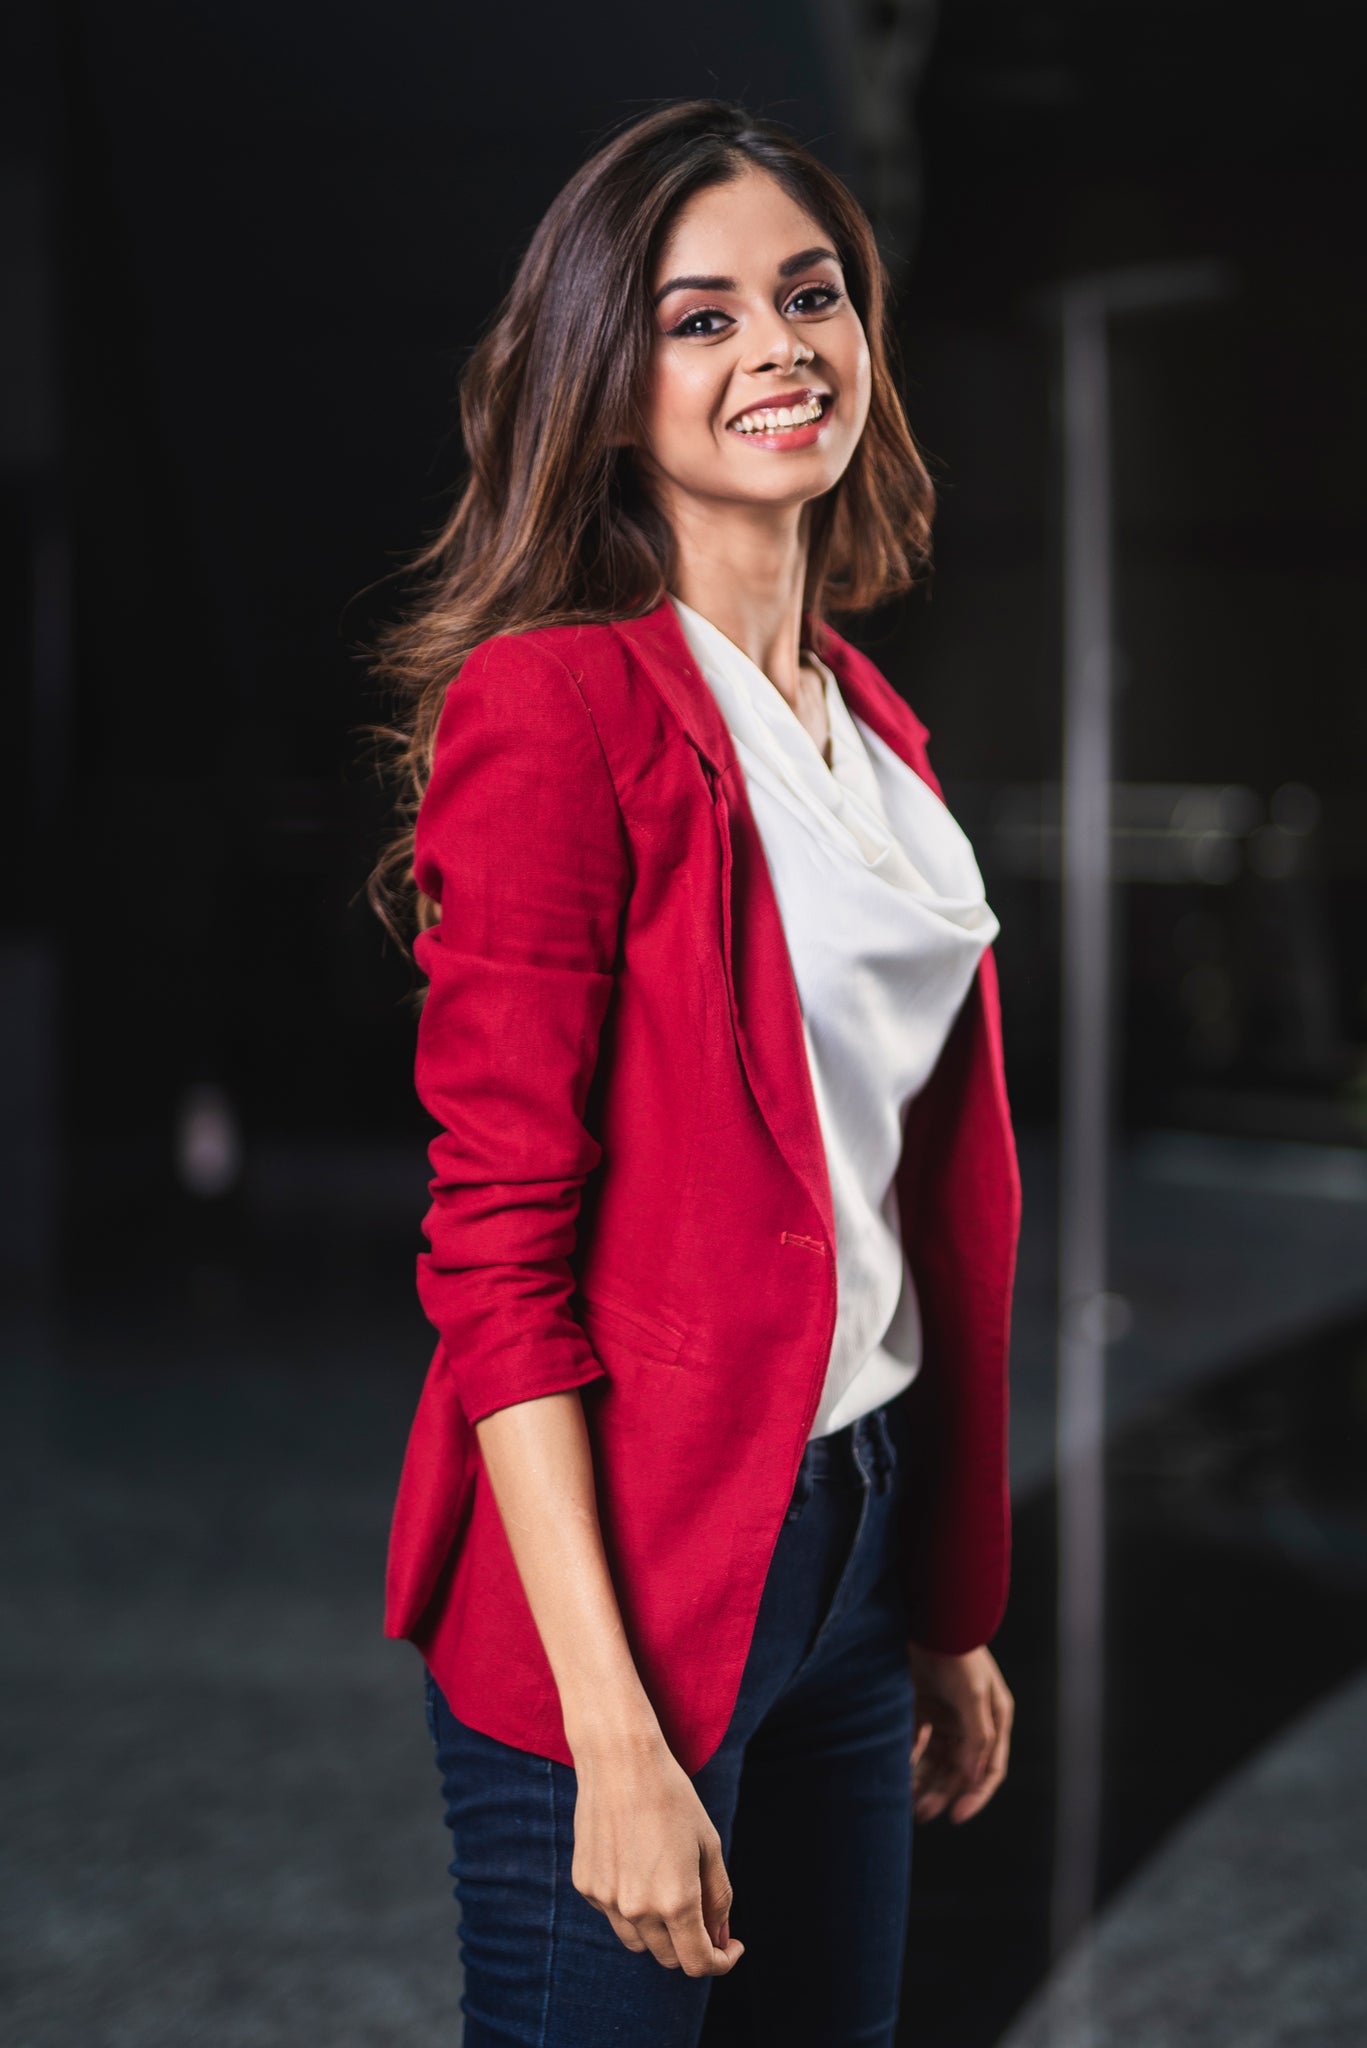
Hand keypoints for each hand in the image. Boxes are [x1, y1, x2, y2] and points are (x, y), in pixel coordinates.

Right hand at [569, 1726, 744, 1975]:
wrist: (620, 1761)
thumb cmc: (672, 1798)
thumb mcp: (709, 1846)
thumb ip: (718, 1898)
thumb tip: (720, 1937)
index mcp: (676, 1901)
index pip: (697, 1962)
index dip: (720, 1961)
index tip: (730, 1946)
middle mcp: (637, 1909)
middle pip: (668, 1957)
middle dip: (691, 1944)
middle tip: (704, 1913)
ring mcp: (607, 1900)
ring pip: (638, 1941)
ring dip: (659, 1931)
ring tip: (666, 1884)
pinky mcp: (586, 1886)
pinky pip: (614, 1914)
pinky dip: (630, 1906)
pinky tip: (636, 1864)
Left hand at [906, 1641, 1013, 1823]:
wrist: (926, 1617)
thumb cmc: (956, 1652)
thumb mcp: (972, 1693)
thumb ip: (977, 1736)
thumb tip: (975, 1778)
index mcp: (994, 1719)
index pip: (990, 1769)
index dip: (975, 1795)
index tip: (955, 1816)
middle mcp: (972, 1721)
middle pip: (959, 1769)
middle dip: (942, 1793)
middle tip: (921, 1814)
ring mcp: (946, 1714)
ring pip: (937, 1760)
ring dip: (924, 1781)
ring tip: (907, 1803)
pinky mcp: (922, 1705)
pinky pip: (917, 1742)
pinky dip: (909, 1759)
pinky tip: (897, 1774)